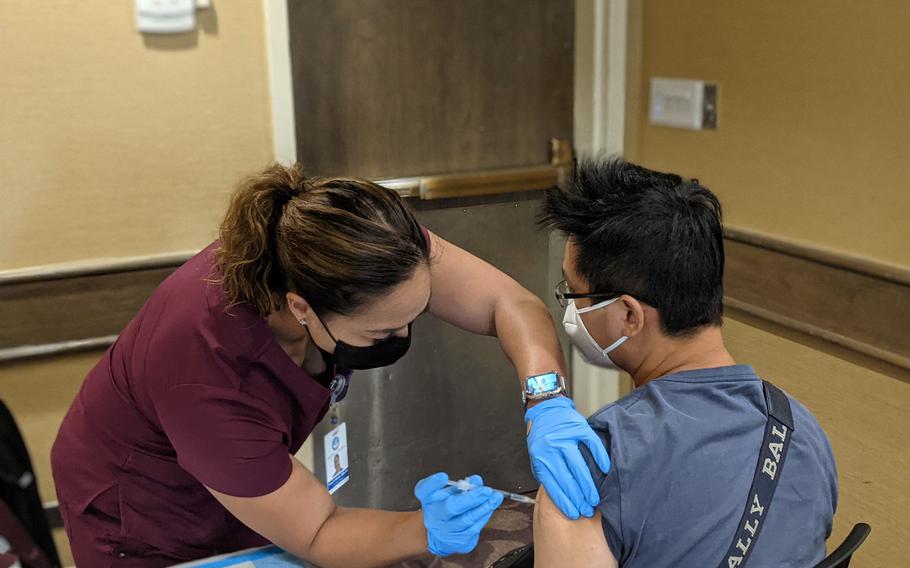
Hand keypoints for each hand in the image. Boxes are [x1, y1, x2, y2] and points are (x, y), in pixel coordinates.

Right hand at [415, 472, 503, 555]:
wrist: (440, 535)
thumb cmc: (444, 508)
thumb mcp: (447, 492)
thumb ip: (461, 484)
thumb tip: (476, 480)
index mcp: (428, 500)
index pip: (424, 490)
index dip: (433, 483)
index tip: (443, 476)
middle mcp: (434, 517)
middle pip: (451, 507)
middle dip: (471, 498)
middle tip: (486, 490)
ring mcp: (445, 532)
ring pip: (466, 520)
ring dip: (483, 507)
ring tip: (495, 497)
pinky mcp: (458, 542)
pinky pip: (474, 529)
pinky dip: (484, 516)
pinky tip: (490, 508)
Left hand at [525, 397, 610, 518]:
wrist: (545, 411)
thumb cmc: (542, 439)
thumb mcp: (538, 458)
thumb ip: (547, 475)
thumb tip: (561, 498)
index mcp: (541, 459)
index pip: (553, 486)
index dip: (565, 502)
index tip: (574, 513)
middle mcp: (551, 449)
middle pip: (567, 480)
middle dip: (578, 498)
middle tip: (588, 510)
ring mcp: (565, 438)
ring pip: (579, 466)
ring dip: (588, 486)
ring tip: (595, 499)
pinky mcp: (578, 427)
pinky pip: (591, 445)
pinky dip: (599, 458)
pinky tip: (605, 469)